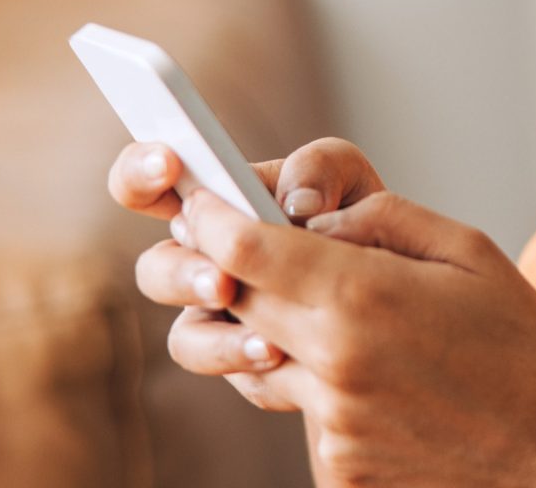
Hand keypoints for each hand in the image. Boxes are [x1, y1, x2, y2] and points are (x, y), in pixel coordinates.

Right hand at [106, 137, 386, 412]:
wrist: (395, 284)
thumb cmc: (358, 217)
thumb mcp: (347, 176)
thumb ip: (319, 168)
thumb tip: (296, 204)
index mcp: (214, 204)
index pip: (149, 182)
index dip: (140, 171)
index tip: (168, 165)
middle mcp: (204, 262)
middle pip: (155, 271)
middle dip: (181, 275)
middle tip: (222, 280)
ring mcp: (218, 318)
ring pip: (186, 337)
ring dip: (215, 336)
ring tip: (264, 336)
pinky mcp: (244, 361)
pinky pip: (229, 371)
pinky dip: (249, 360)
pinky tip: (279, 352)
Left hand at [176, 185, 535, 486]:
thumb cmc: (522, 345)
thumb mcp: (469, 251)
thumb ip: (383, 218)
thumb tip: (316, 219)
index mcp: (364, 297)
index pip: (244, 248)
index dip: (210, 217)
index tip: (202, 203)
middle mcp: (333, 363)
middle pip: (236, 302)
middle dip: (235, 271)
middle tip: (259, 253)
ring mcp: (330, 424)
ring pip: (259, 361)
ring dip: (279, 334)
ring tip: (354, 327)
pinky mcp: (336, 468)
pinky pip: (299, 412)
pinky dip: (322, 388)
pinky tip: (385, 384)